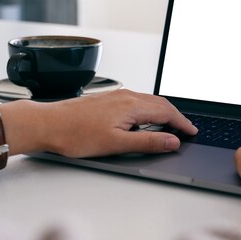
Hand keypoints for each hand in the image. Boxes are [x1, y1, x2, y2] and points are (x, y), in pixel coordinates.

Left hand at [2, 89, 197, 157]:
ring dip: (163, 111)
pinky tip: (144, 118)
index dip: (182, 123)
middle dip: (176, 115)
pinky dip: (149, 109)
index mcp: (132, 106)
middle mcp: (126, 96)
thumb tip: (171, 141)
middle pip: (160, 103)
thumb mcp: (117, 144)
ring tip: (170, 124)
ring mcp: (117, 95)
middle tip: (186, 128)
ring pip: (148, 101)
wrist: (48, 124)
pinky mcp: (108, 99)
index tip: (192, 131)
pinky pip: (137, 100)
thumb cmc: (75, 134)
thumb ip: (147, 142)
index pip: (167, 112)